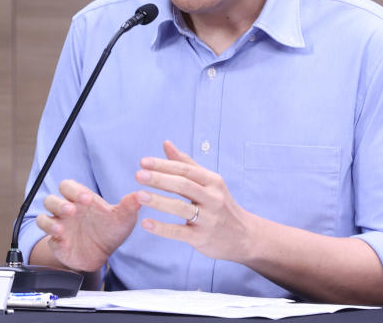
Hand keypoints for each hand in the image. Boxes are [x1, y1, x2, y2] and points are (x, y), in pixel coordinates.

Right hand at [35, 179, 140, 271]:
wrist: (103, 255)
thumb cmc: (110, 231)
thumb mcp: (123, 219)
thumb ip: (129, 206)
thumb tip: (140, 195)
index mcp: (80, 199)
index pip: (69, 187)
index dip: (75, 191)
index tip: (88, 199)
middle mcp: (67, 210)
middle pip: (52, 199)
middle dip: (59, 203)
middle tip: (72, 210)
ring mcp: (60, 225)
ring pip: (44, 216)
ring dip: (50, 220)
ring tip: (62, 226)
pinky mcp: (56, 241)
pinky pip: (47, 236)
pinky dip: (50, 235)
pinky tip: (61, 238)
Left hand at [135, 140, 257, 262]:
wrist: (245, 237)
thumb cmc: (221, 205)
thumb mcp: (209, 182)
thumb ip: (186, 163)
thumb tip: (166, 143)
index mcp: (212, 181)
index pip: (185, 170)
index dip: (164, 165)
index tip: (143, 162)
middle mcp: (212, 198)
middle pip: (183, 185)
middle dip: (159, 179)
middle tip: (138, 175)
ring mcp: (208, 219)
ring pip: (181, 208)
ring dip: (158, 201)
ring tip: (138, 195)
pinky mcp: (202, 238)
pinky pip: (179, 232)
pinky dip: (161, 228)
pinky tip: (145, 223)